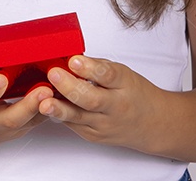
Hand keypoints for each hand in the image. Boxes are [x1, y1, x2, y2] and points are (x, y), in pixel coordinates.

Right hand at [0, 52, 54, 153]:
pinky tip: (59, 97)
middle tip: (44, 90)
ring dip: (44, 108)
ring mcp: (7, 130)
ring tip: (57, 92)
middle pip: (11, 118)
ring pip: (28, 123)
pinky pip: (36, 121)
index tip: (2, 79)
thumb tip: (10, 48)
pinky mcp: (19, 132)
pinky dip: (48, 109)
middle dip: (29, 104)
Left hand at [39, 54, 165, 150]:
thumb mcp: (123, 74)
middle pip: (91, 99)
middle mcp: (116, 106)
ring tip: (44, 101)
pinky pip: (74, 125)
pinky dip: (60, 115)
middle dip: (69, 87)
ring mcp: (105, 124)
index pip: (108, 76)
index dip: (90, 68)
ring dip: (59, 108)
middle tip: (53, 74)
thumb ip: (98, 67)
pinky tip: (48, 107)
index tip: (74, 61)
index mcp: (125, 84)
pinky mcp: (94, 136)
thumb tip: (71, 58)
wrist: (152, 124)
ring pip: (79, 117)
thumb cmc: (134, 93)